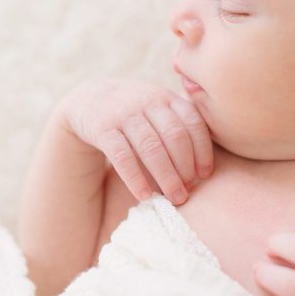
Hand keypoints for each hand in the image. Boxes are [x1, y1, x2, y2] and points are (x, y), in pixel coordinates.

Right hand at [53, 77, 213, 204]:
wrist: (88, 100)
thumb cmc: (135, 112)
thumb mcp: (158, 108)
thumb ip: (180, 125)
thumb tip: (205, 168)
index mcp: (167, 97)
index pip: (193, 122)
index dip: (203, 150)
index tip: (205, 175)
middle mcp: (148, 101)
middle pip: (174, 136)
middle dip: (185, 167)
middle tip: (189, 191)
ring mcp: (124, 113)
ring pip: (151, 146)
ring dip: (166, 175)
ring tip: (175, 198)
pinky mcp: (103, 127)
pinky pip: (122, 155)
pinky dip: (135, 177)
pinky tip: (145, 195)